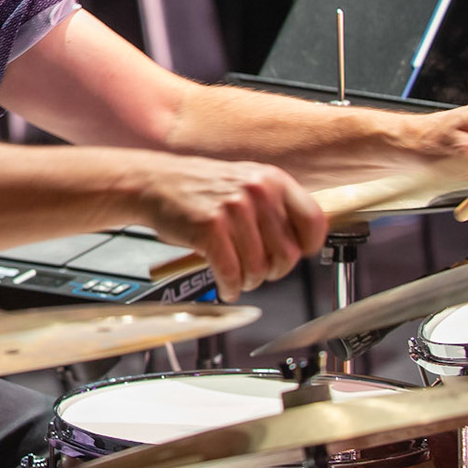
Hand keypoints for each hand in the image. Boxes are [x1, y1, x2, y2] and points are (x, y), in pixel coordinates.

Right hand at [132, 161, 327, 300]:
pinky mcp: (210, 228)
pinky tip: (225, 286)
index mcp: (272, 179)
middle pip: (288, 254)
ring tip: (237, 278)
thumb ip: (273, 207)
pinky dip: (230, 287)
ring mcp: (233, 209)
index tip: (295, 254)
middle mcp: (257, 192)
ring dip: (249, 282)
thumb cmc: (198, 188)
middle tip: (260, 271)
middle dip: (274, 272)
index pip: (314, 222)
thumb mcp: (244, 183)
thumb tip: (299, 243)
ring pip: (259, 268)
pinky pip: (231, 273)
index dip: (307, 247)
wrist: (153, 183)